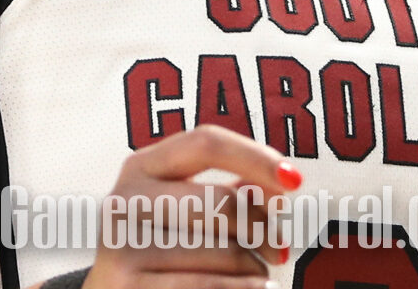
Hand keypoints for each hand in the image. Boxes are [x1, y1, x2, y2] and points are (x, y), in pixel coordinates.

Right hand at [84, 124, 302, 288]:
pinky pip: (208, 285)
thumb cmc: (160, 247)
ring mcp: (121, 244)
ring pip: (222, 252)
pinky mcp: (126, 285)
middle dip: (262, 227)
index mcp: (141, 166)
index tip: (295, 180)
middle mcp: (125, 199)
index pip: (206, 143)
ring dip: (254, 267)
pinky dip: (243, 288)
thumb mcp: (184, 209)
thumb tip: (280, 184)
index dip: (256, 157)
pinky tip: (256, 287)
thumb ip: (230, 191)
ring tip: (256, 273)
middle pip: (221, 203)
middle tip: (279, 248)